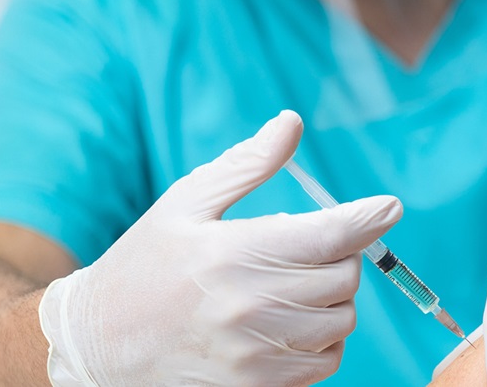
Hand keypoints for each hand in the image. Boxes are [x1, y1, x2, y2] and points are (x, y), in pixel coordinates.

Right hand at [38, 110, 402, 385]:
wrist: (99, 346)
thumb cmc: (143, 266)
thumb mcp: (184, 204)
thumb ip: (246, 165)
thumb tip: (291, 122)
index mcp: (232, 253)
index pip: (328, 235)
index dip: (368, 217)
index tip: (388, 206)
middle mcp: (249, 308)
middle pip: (343, 278)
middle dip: (341, 255)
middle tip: (313, 246)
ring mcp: (255, 355)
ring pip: (341, 321)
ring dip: (333, 298)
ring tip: (296, 284)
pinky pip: (324, 362)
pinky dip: (323, 339)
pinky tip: (292, 321)